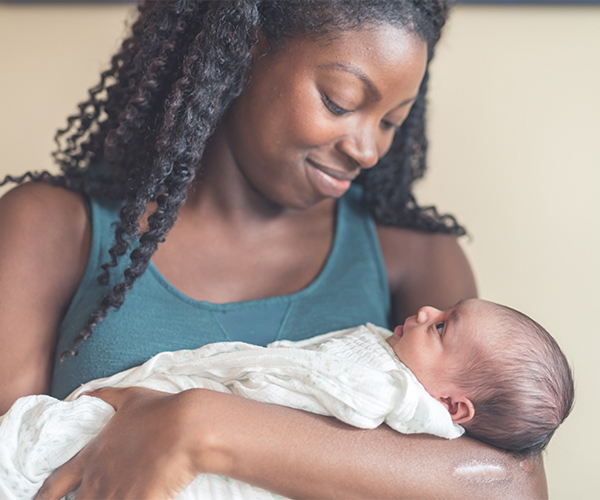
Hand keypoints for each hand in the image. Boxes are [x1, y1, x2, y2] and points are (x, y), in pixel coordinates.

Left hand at [34, 387, 200, 499]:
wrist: (189, 427)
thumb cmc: (161, 410)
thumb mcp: (131, 397)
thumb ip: (105, 396)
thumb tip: (85, 394)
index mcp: (93, 454)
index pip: (56, 482)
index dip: (44, 496)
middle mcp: (99, 478)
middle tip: (91, 494)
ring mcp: (116, 494)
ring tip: (116, 495)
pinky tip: (142, 497)